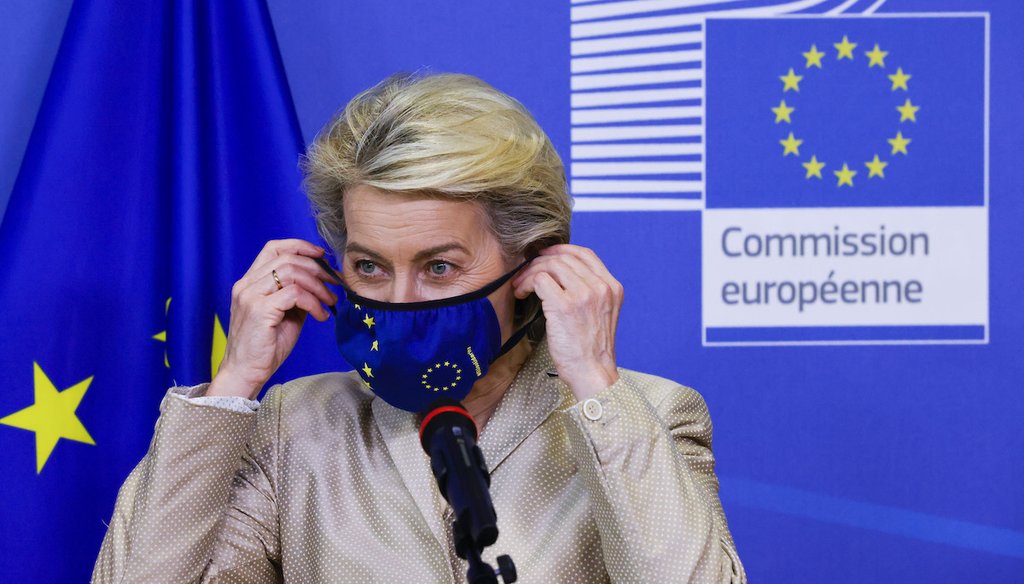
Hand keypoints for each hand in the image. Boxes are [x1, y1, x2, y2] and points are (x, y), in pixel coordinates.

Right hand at [207, 239, 338, 399]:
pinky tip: (320, 316)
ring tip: (329, 301)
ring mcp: (250, 296)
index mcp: (250, 282)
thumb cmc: (265, 346)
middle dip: (317, 268)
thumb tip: (322, 282)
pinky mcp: (259, 310)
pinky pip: (295, 294)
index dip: (300, 246)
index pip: (273, 248)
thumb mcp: (286, 314)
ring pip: (292, 272)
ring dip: (318, 285)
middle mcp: (246, 284)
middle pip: (287, 258)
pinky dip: (313, 302)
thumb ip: (297, 295)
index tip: (321, 255)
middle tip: (334, 283)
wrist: (245, 372)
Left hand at [511, 245, 622, 399]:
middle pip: (564, 257)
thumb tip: (560, 275)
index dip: (561, 250)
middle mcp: (601, 287)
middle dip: (539, 261)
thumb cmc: (591, 350)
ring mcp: (584, 294)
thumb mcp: (601, 314)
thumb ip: (590, 293)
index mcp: (612, 287)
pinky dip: (527, 283)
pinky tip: (522, 294)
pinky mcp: (565, 305)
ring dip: (530, 272)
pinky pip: (540, 280)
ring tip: (520, 286)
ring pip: (550, 265)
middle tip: (524, 273)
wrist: (593, 373)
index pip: (586, 254)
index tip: (544, 256)